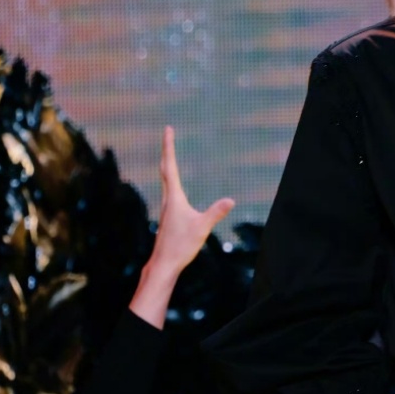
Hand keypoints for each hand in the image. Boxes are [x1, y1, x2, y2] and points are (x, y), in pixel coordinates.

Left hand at [129, 127, 234, 328]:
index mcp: (174, 198)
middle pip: (165, 169)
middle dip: (167, 150)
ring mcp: (166, 208)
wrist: (163, 263)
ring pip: (165, 180)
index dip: (169, 146)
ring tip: (169, 153)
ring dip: (168, 164)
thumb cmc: (180, 246)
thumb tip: (231, 200)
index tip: (168, 129)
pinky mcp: (168, 216)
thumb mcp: (202, 228)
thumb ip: (216, 213)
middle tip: (168, 134)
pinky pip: (169, 191)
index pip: (170, 166)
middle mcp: (167, 200)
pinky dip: (171, 180)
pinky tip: (175, 187)